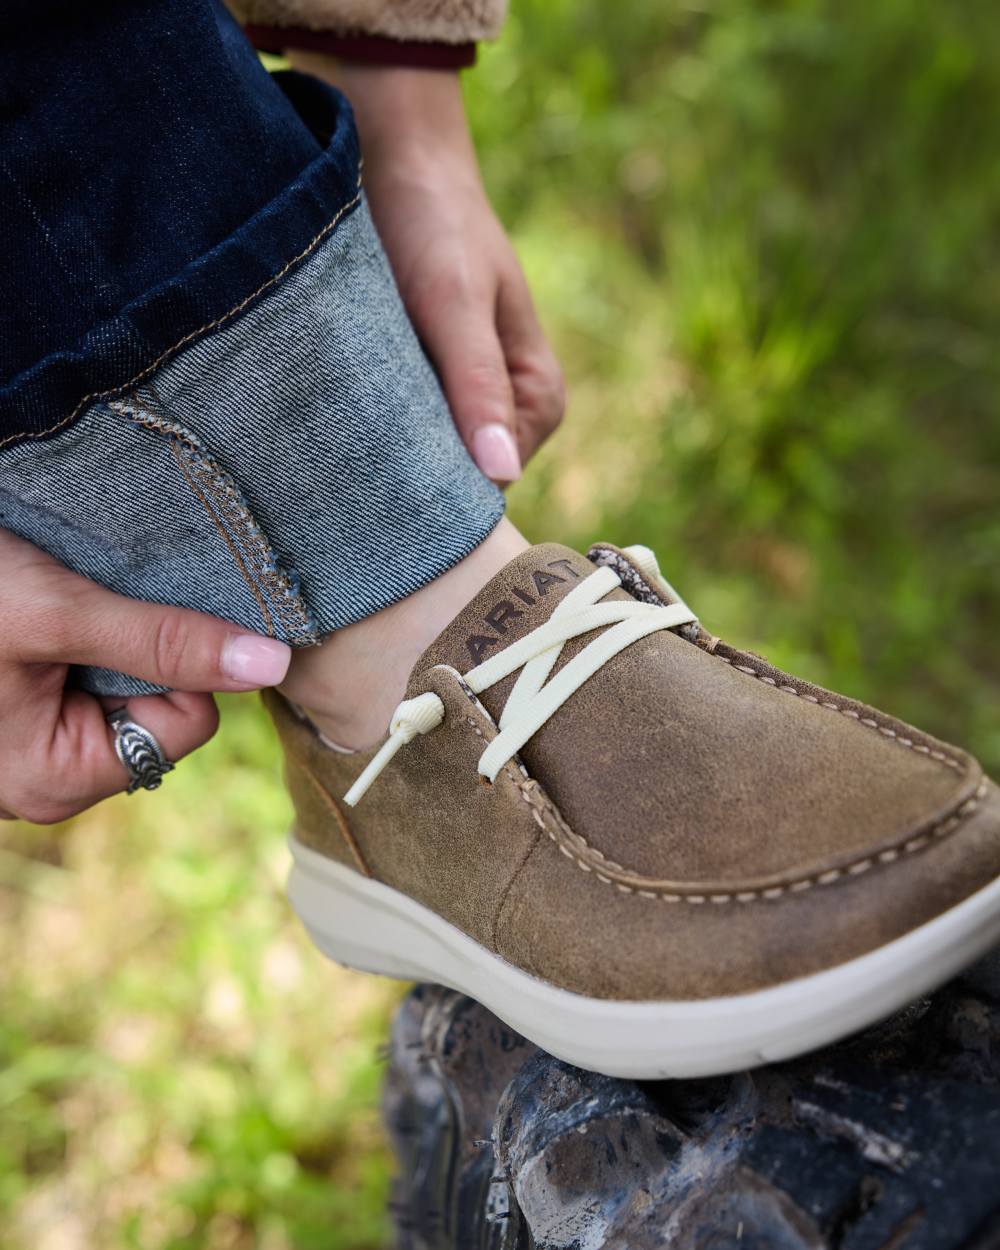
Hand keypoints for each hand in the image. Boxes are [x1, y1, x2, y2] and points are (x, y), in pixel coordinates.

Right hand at [0, 530, 290, 823]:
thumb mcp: (54, 614)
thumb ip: (161, 643)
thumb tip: (270, 665)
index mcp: (52, 778)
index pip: (187, 725)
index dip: (183, 664)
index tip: (146, 611)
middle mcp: (40, 778)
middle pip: (157, 710)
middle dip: (142, 651)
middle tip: (94, 597)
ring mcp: (24, 746)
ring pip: (123, 688)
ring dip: (111, 636)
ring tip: (63, 596)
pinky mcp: (14, 709)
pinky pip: (85, 676)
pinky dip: (84, 634)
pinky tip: (49, 600)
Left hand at [290, 57, 564, 482]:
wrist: (395, 162)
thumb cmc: (439, 227)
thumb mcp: (456, 306)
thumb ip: (478, 386)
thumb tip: (501, 475)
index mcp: (540, 399)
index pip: (495, 480)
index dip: (447, 484)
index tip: (388, 476)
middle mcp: (504, 410)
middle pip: (459, 475)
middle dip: (413, 470)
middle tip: (354, 458)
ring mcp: (459, 400)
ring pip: (424, 454)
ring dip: (387, 445)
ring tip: (346, 425)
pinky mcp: (418, 386)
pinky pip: (397, 428)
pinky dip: (371, 422)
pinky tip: (342, 411)